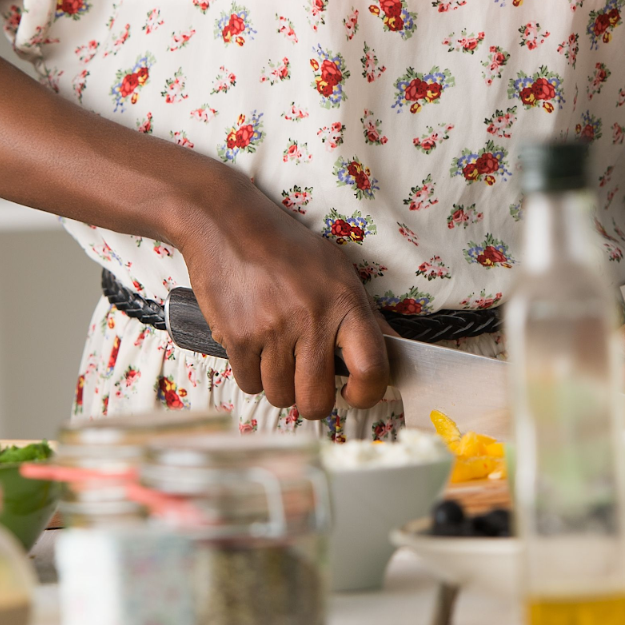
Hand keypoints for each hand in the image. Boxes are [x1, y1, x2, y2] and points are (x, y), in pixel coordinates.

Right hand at [170, 169, 388, 419]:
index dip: (367, 394)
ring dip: (278, 385)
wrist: (228, 223)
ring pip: (280, 396)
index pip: (371, 367)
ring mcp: (273, 329)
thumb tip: (397, 350)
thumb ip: (366, 315)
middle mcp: (312, 317)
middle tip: (307, 384)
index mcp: (345, 301)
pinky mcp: (238, 337)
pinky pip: (249, 384)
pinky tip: (254, 346)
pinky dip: (251, 374)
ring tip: (277, 355)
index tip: (355, 394)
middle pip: (316, 400)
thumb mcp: (336, 271)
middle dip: (312, 401)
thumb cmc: (286, 248)